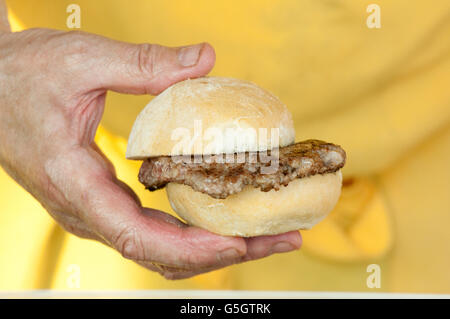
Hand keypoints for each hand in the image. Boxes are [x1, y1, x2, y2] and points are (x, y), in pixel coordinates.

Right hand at [0, 28, 301, 278]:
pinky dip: (192, 231)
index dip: (192, 247)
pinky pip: (154, 231)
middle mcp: (86, 212)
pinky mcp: (104, 204)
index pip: (138, 237)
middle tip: (281, 239)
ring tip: (266, 234)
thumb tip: (205, 59)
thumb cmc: (21, 77)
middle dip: (224, 251)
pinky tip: (224, 218)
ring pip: (161, 249)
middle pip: (162, 254)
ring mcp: (96, 212)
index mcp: (74, 184)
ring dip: (214, 246)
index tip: (241, 241)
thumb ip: (144, 64)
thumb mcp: (81, 60)